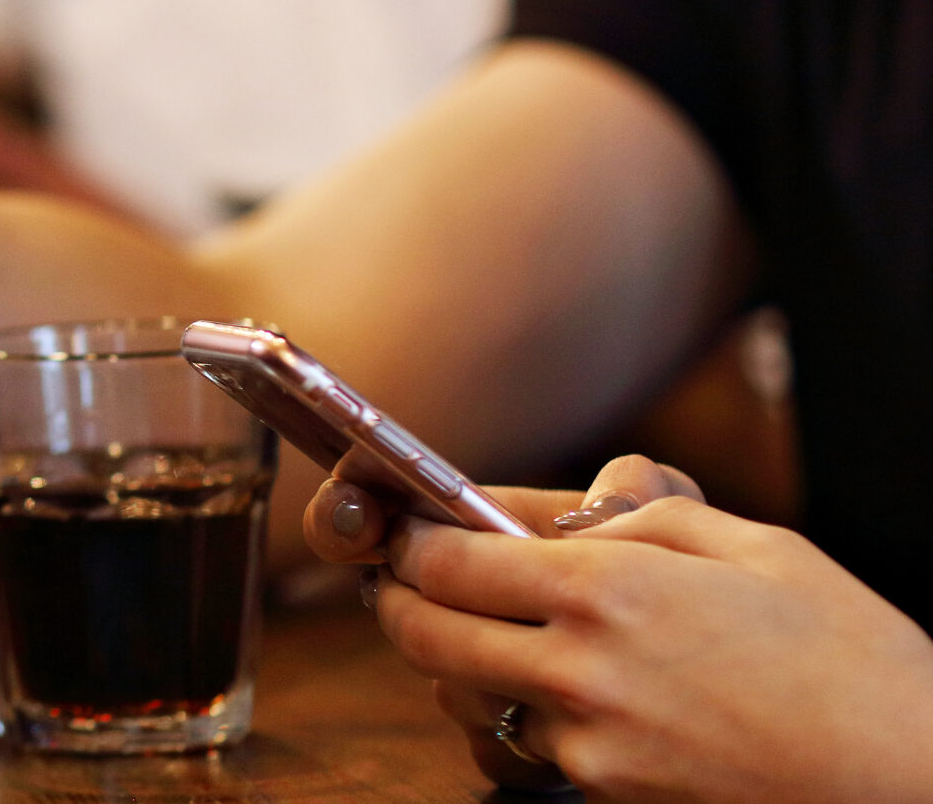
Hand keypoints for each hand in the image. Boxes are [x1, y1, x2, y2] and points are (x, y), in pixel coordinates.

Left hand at [317, 453, 932, 802]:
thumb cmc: (849, 654)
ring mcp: (590, 739)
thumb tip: (573, 506)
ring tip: (490, 633)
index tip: (403, 531)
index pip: (446, 560)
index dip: (408, 541)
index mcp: (607, 586)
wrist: (912, 779)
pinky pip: (528, 745)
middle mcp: (580, 665)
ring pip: (467, 695)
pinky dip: (522, 716)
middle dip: (400, 602)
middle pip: (425, 634)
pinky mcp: (611, 791)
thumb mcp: (753, 547)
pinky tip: (561, 693)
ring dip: (458, 662)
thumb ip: (643, 517)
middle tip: (405, 582)